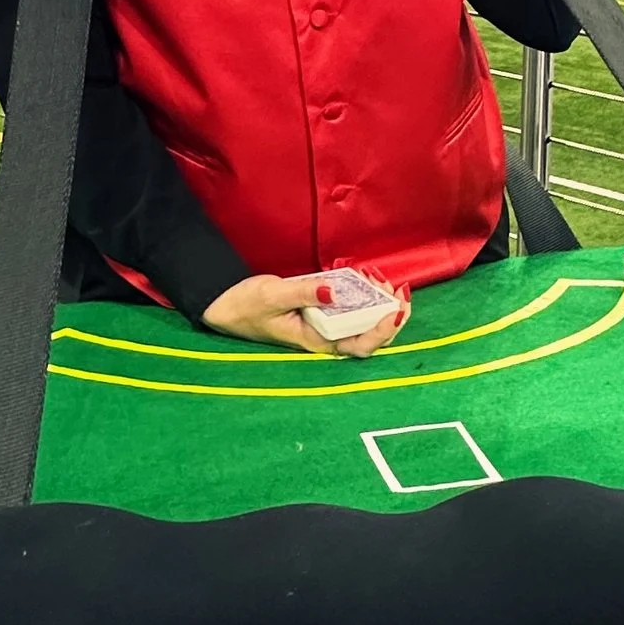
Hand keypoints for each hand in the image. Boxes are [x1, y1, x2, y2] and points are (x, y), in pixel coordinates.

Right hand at [199, 271, 407, 360]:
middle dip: (389, 315)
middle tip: (399, 291)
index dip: (383, 331)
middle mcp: (323, 338)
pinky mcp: (318, 314)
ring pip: (362, 323)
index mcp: (314, 341)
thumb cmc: (244, 306)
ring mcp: (322, 326)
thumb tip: (333, 291)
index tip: (396, 310)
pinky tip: (364, 278)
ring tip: (382, 280)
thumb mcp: (273, 295)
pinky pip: (348, 310)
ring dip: (378, 304)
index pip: (359, 346)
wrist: (224, 306)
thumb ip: (304, 292)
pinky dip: (362, 295)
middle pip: (369, 337)